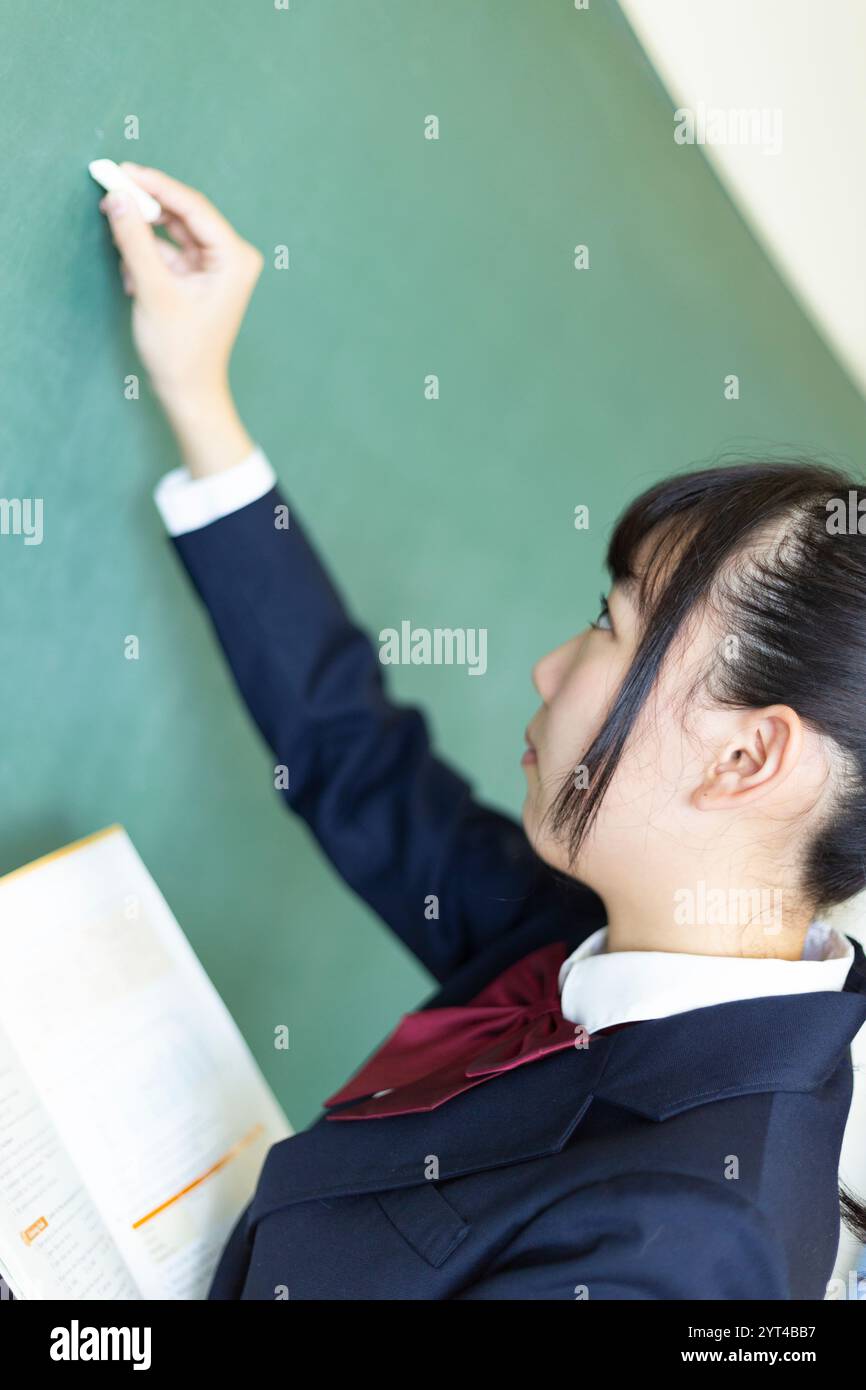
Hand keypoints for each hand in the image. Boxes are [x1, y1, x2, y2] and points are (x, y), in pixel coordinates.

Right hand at [99, 163, 263, 475]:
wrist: (188, 392)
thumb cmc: (180, 350)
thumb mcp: (153, 290)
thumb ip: (135, 241)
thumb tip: (117, 198)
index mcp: (234, 258)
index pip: (192, 206)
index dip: (155, 185)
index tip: (121, 170)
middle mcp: (231, 257)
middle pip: (183, 214)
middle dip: (145, 205)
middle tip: (109, 188)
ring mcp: (215, 267)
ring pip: (172, 231)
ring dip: (142, 234)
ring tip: (115, 234)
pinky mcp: (198, 278)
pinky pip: (168, 252)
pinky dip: (146, 257)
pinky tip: (132, 276)